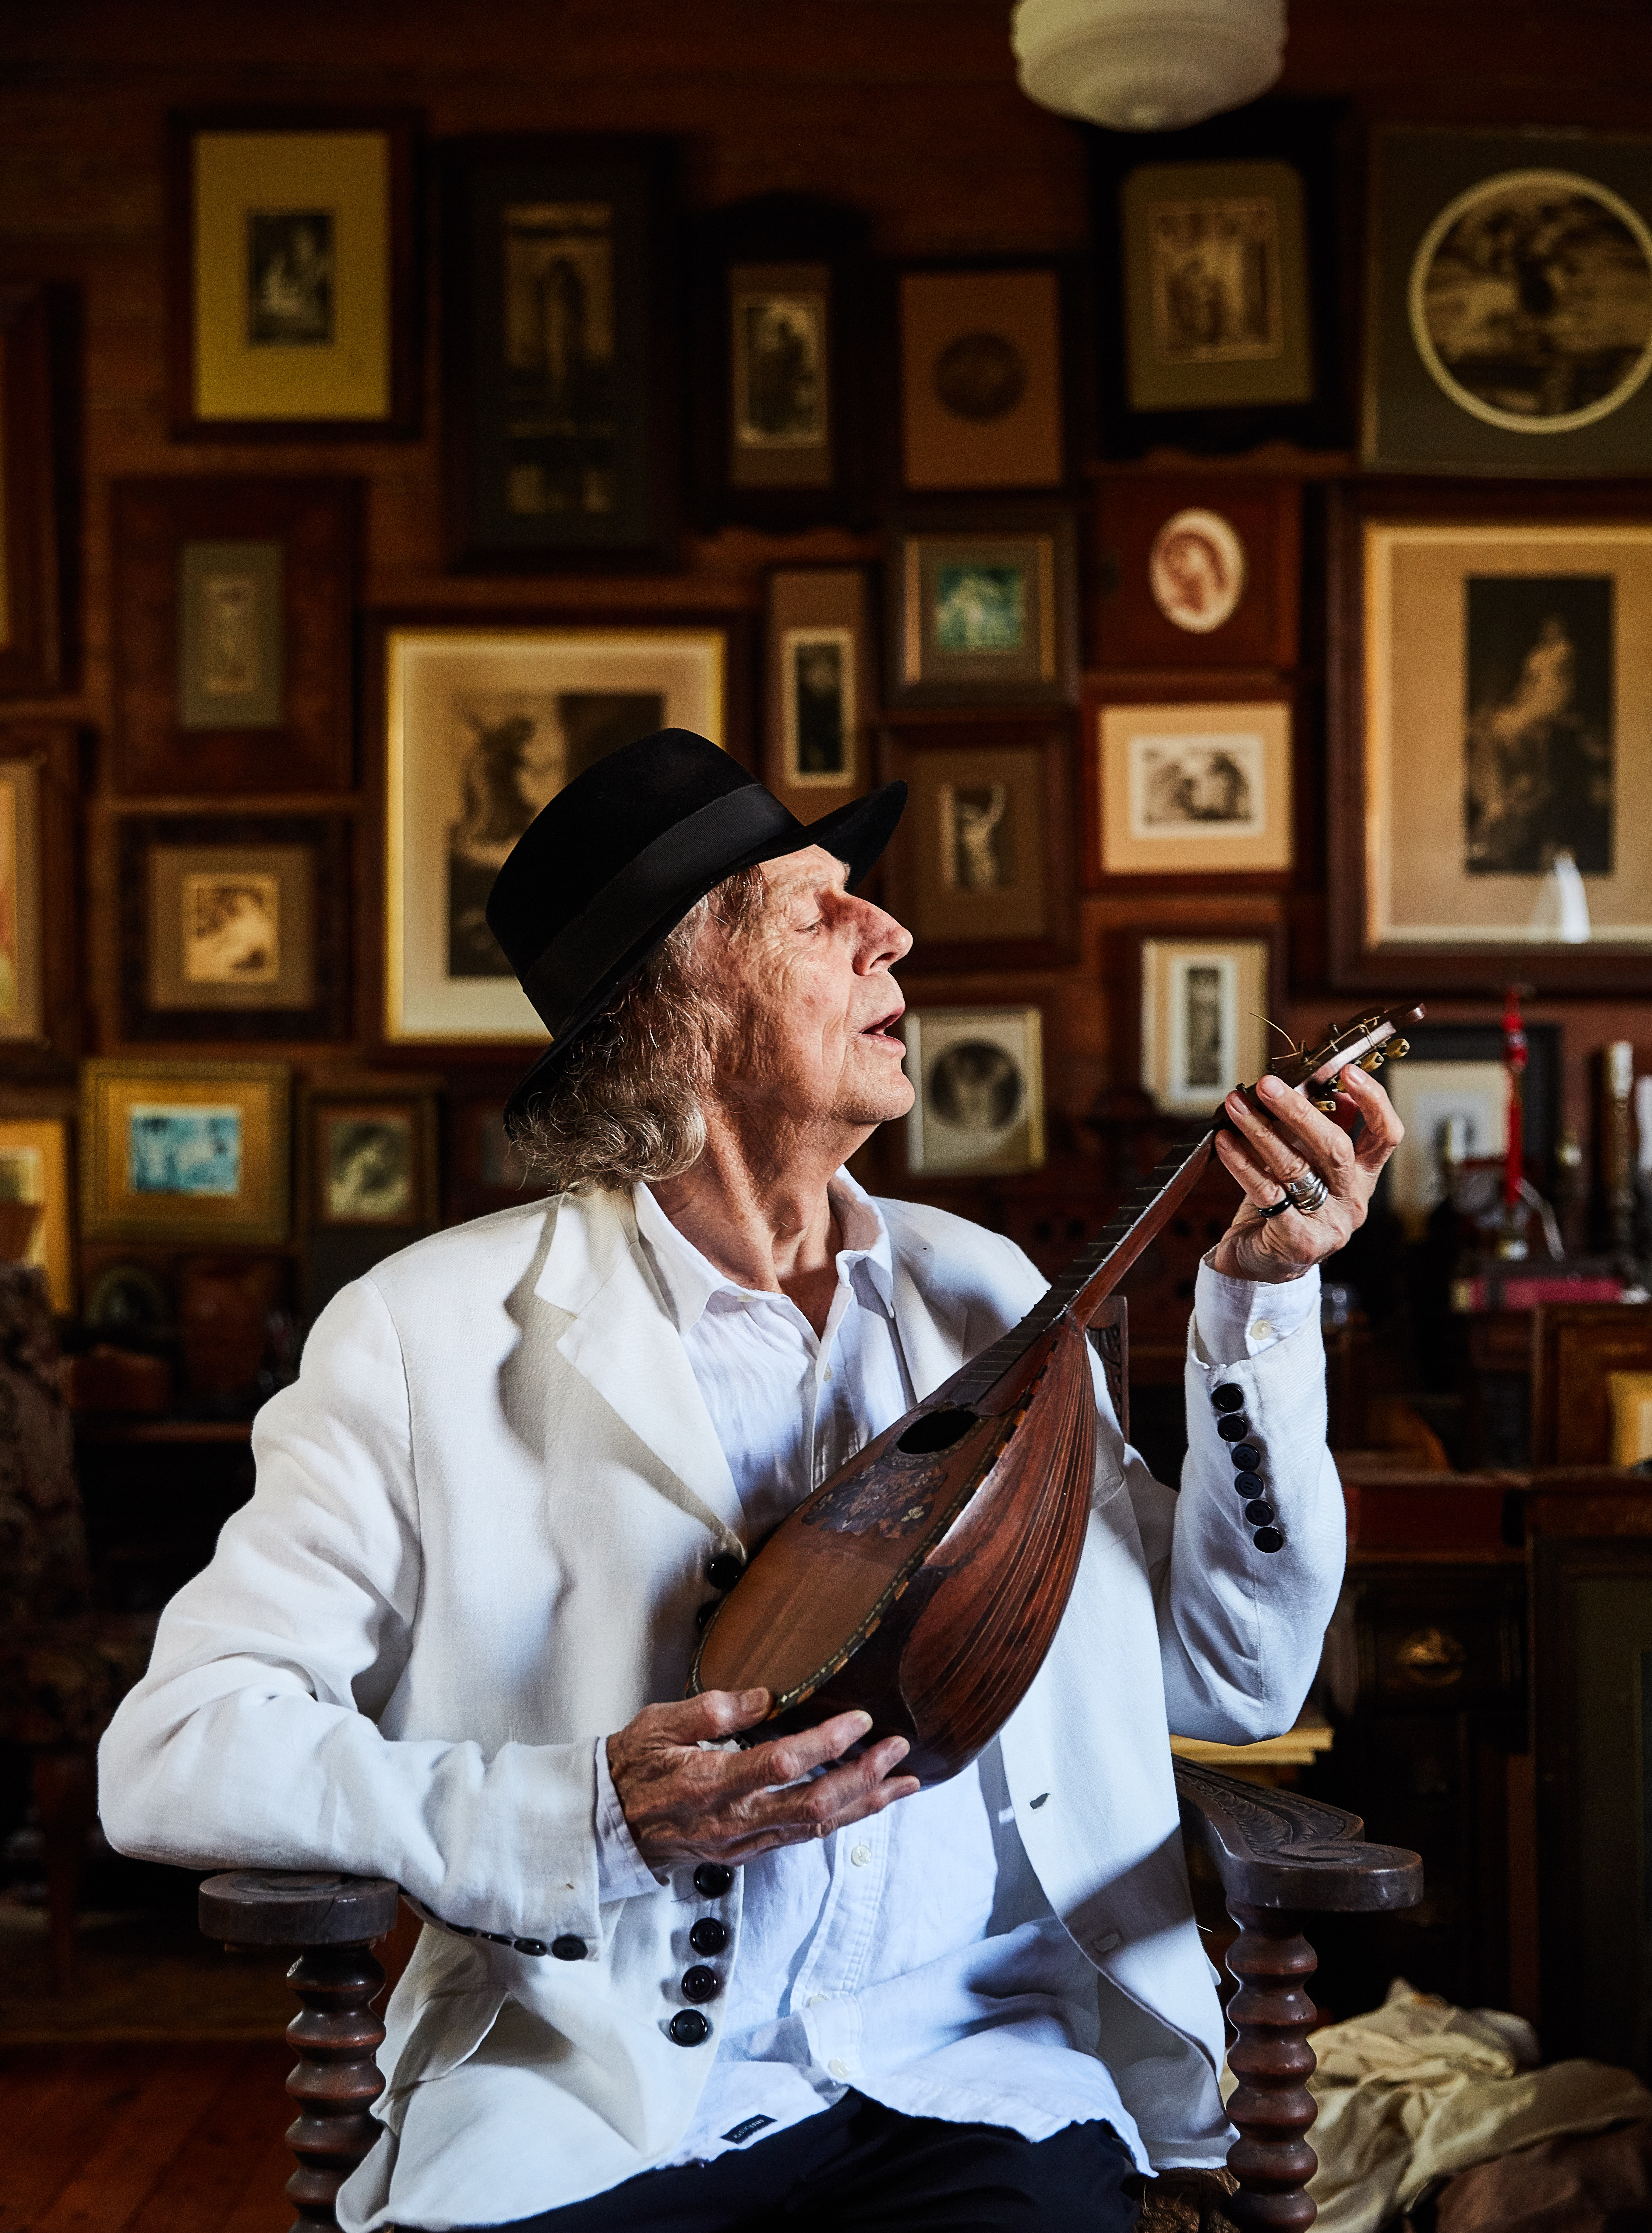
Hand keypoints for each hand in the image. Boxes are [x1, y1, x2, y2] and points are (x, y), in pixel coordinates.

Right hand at [606, 1688, 919, 1869]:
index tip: (860, 1719)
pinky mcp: (745, 1851)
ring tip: (903, 1782)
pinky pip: (802, 1836)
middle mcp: (732, 1822)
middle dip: (864, 1779)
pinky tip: (862, 1801)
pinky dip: (839, 1818)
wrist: (604, 1825)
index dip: (826, 1742)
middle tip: (898, 1750)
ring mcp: (741, 1843)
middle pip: (814, 1807)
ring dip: (863, 1804)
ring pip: (816, 1829)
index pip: (782, 1764)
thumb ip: (713, 1709)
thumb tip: (765, 1697)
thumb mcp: (660, 1724)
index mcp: (709, 1784)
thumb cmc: (631, 1766)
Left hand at [1209, 1062, 1403, 1284]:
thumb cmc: (1284, 1208)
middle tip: (1267, 1084)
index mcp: (1362, 1179)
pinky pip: (1266, 1192)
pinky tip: (1225, 1141)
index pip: (1385, 1136)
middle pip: (1336, 1148)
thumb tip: (1325, 1087)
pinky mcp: (1297, 1241)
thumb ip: (1321, 1132)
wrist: (1262, 1265)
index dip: (1372, 1101)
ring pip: (1296, 1167)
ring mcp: (1327, 1225)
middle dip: (1300, 1111)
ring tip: (1235, 1104)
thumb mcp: (1309, 1167)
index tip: (1347, 1071)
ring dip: (1260, 1129)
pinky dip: (1242, 1162)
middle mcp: (1351, 1202)